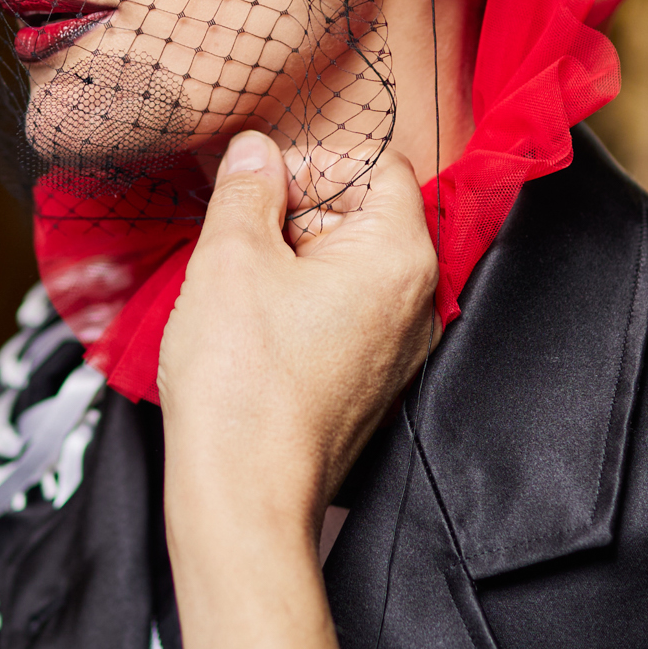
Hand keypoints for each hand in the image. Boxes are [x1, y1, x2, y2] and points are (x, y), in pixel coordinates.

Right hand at [158, 135, 437, 648]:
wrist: (243, 495)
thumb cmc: (242, 386)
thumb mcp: (230, 257)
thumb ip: (247, 187)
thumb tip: (256, 153)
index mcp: (400, 257)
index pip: (377, 165)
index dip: (313, 162)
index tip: (261, 186)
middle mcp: (416, 301)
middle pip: (363, 214)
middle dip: (296, 212)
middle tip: (239, 236)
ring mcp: (397, 347)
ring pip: (345, 266)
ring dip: (289, 260)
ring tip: (239, 286)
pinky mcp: (369, 380)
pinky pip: (339, 314)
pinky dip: (296, 305)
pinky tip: (250, 326)